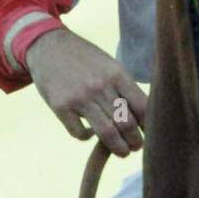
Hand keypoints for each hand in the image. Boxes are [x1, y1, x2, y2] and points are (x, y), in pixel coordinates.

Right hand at [25, 28, 148, 156]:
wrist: (48, 46)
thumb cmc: (85, 58)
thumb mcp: (110, 64)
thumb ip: (125, 87)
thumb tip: (144, 117)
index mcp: (117, 74)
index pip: (142, 107)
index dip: (149, 126)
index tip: (150, 135)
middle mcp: (100, 86)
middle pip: (126, 124)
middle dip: (135, 141)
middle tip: (136, 147)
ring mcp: (79, 97)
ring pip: (107, 133)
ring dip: (118, 148)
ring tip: (122, 152)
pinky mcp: (60, 106)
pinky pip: (79, 133)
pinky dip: (88, 138)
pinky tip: (91, 134)